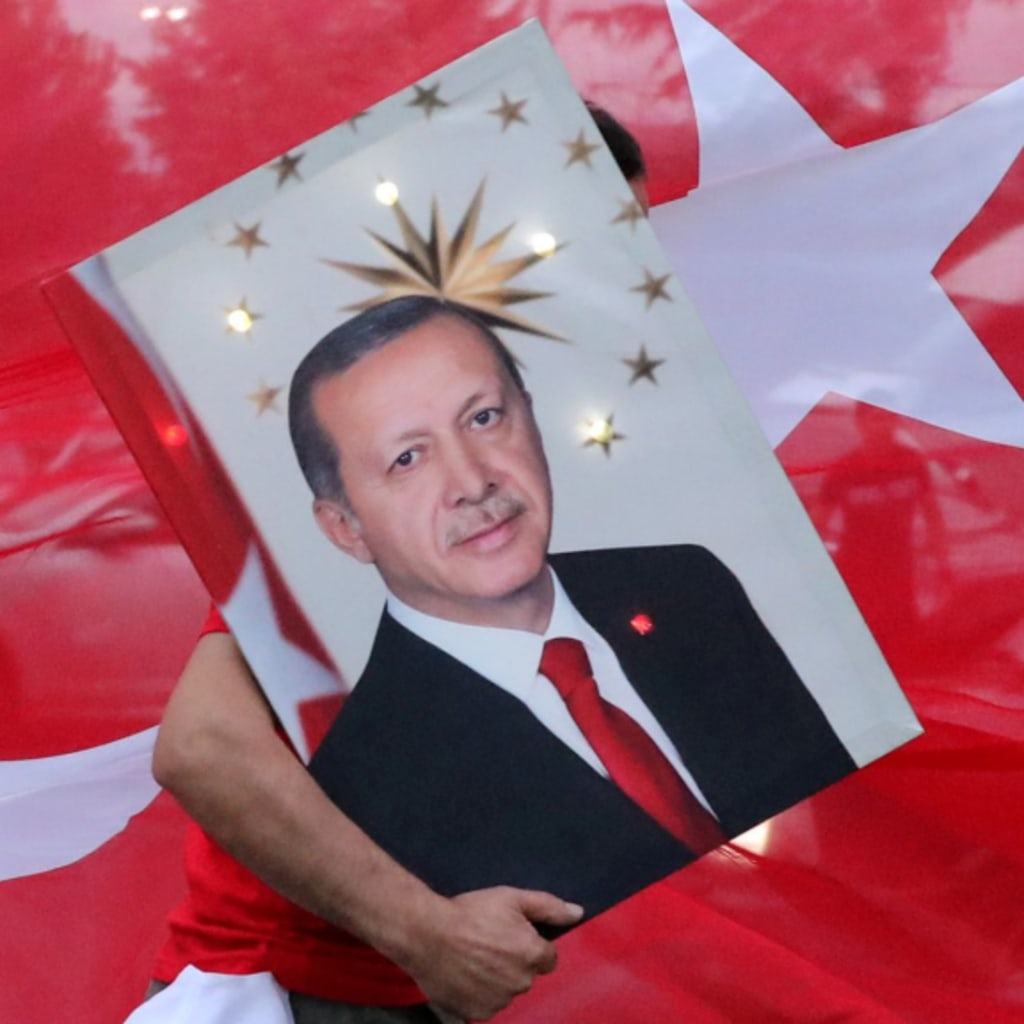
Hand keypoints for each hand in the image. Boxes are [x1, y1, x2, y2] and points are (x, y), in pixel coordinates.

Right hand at [399, 887, 583, 1020]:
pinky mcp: (477, 1014)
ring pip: (507, 991)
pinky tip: (466, 975)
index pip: (548, 958)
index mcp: (531, 954)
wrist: (427, 933)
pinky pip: (487, 1005)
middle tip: (491, 944)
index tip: (512, 935)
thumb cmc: (471, 911)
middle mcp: (520, 982)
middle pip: (527, 975)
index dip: (532, 945)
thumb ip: (548, 907)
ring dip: (498, 979)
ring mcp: (498, 1001)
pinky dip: (480, 994)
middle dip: (515, 962)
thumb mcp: (511, 898)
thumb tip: (578, 913)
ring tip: (475, 958)